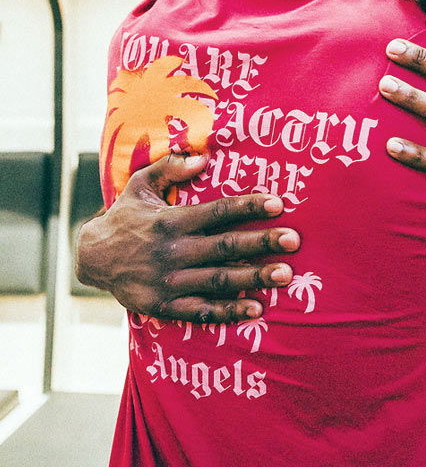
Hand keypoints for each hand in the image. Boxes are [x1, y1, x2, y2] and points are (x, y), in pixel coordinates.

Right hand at [76, 152, 299, 322]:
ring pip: (218, 279)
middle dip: (260, 242)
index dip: (247, 207)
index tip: (278, 203)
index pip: (216, 211)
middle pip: (224, 246)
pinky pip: (201, 310)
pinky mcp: (165, 305)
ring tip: (285, 275)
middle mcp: (172, 250)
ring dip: (253, 277)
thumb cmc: (126, 218)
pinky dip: (228, 311)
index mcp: (171, 220)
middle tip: (293, 240)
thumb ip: (169, 167)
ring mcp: (169, 280)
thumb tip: (203, 155)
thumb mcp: (139, 185)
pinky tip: (255, 309)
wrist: (92, 259)